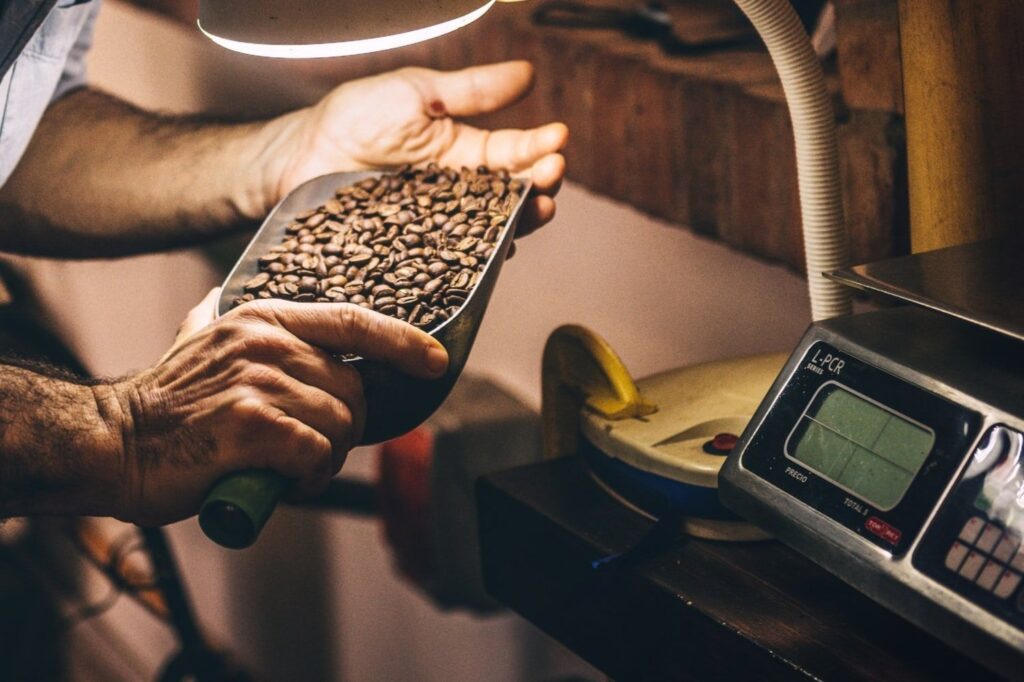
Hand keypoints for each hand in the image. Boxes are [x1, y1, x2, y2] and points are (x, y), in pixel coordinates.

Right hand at [110, 290, 448, 525]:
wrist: (112, 443)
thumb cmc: (165, 406)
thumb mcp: (197, 341)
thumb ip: (227, 322)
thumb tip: (235, 304)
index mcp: (264, 320)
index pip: (354, 321)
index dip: (403, 342)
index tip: (436, 362)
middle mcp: (266, 343)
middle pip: (353, 390)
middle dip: (344, 429)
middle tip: (308, 449)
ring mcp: (260, 382)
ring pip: (339, 426)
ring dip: (324, 459)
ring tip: (287, 465)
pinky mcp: (253, 425)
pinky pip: (317, 455)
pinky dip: (309, 477)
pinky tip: (281, 480)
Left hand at [269, 61, 566, 238]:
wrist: (300, 156)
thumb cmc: (355, 118)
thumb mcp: (417, 92)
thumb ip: (472, 90)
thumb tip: (528, 74)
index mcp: (466, 153)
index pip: (513, 152)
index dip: (539, 146)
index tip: (558, 137)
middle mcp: (461, 194)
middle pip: (513, 197)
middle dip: (540, 186)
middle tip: (551, 175)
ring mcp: (442, 227)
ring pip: (493, 231)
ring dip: (522, 223)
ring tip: (539, 210)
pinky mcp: (419, 254)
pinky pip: (455, 260)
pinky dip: (480, 258)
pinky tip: (497, 251)